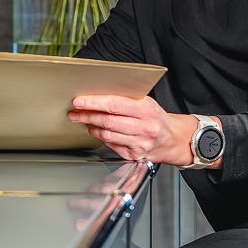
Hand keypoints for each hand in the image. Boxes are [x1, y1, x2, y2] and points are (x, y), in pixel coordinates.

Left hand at [68, 95, 221, 166]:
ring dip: (91, 126)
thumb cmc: (156, 117)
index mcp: (147, 110)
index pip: (115, 104)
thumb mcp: (146, 102)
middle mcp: (144, 128)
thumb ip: (126, 98)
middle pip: (108, 121)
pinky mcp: (134, 155)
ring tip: (82, 119)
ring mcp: (139, 144)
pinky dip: (101, 137)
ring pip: (108, 134)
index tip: (79, 101)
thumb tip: (98, 92)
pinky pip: (112, 144)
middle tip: (74, 111)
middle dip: (87, 115)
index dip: (94, 102)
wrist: (172, 139)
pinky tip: (97, 130)